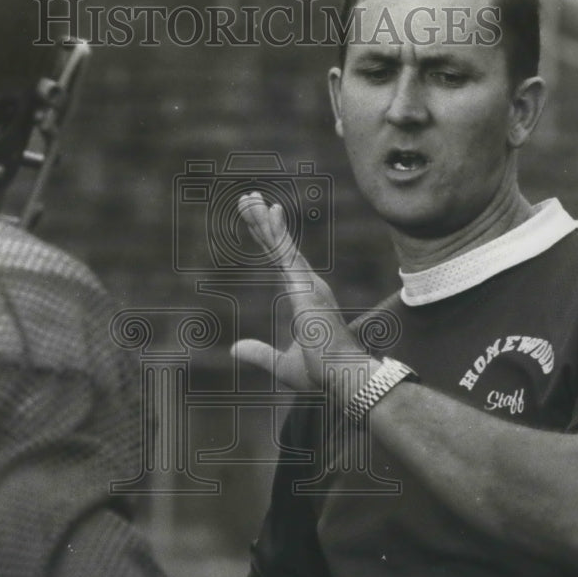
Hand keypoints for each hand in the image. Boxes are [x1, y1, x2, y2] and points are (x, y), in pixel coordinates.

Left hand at [229, 192, 376, 394]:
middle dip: (262, 222)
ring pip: (280, 245)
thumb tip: (234, 349)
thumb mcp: (281, 365)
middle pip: (279, 247)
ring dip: (263, 220)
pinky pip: (286, 253)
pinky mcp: (305, 286)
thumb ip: (259, 354)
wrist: (343, 378)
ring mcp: (308, 283)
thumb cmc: (322, 373)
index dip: (268, 240)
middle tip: (247, 198)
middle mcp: (307, 285)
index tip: (257, 220)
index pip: (280, 263)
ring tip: (248, 198)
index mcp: (303, 299)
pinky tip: (268, 212)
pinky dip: (276, 232)